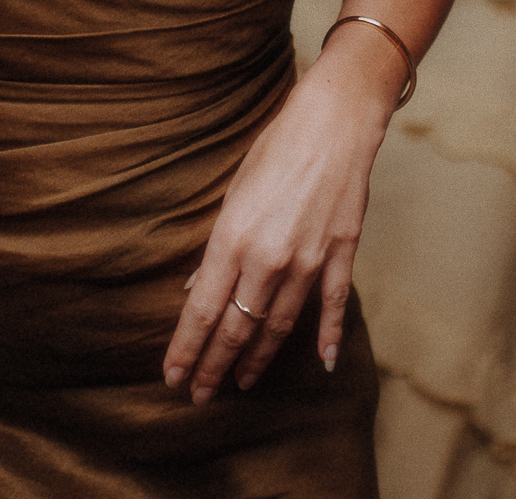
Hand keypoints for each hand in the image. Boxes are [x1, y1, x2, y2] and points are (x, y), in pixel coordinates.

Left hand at [162, 56, 387, 402]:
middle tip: (199, 394)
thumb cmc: (276, 148)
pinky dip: (326, 337)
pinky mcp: (342, 255)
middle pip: (237, 327)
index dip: (187, 348)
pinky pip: (333, 307)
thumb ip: (217, 248)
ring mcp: (309, 261)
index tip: (173, 377)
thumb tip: (199, 289)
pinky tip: (320, 363)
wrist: (333, 122)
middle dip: (214, 364)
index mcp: (232, 238)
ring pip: (278, 325)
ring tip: (241, 382)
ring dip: (257, 358)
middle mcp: (268, 258)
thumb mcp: (233, 193)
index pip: (203, 311)